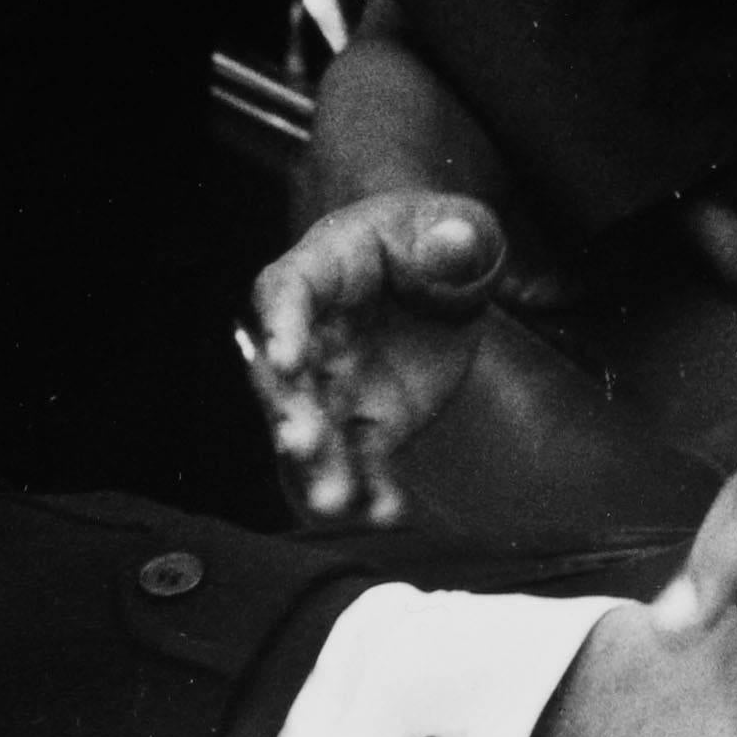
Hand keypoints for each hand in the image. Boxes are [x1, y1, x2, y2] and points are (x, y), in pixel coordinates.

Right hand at [242, 191, 516, 529]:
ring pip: (317, 430)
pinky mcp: (370, 423)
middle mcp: (315, 334)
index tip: (284, 360)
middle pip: (289, 376)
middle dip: (291, 412)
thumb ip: (452, 235)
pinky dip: (372, 490)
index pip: (288, 292)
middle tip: (301, 445)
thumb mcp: (452, 222)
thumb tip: (454, 245)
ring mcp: (337, 384)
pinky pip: (364, 461)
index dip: (282, 325)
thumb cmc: (431, 238)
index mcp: (324, 269)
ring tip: (335, 502)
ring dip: (319, 467)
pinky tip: (387, 514)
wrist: (441, 279)